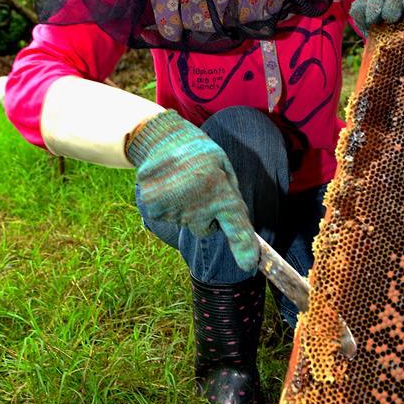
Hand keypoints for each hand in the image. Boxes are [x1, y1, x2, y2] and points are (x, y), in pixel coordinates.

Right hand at [126, 110, 257, 271]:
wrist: (161, 138)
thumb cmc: (199, 152)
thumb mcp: (224, 166)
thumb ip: (231, 195)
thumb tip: (237, 222)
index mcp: (220, 191)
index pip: (236, 225)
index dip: (244, 247)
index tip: (249, 264)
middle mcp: (198, 204)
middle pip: (206, 229)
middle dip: (206, 216)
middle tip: (199, 188)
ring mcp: (174, 209)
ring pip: (186, 222)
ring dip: (187, 207)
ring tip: (182, 181)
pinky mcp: (155, 209)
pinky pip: (169, 218)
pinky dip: (169, 206)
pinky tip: (168, 185)